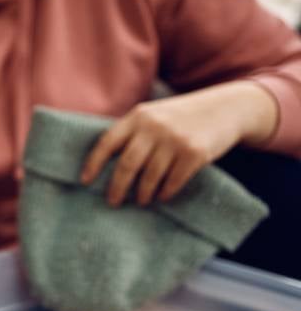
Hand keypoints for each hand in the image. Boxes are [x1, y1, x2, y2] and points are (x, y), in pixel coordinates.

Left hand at [80, 82, 277, 205]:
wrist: (226, 108)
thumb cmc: (181, 117)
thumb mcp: (154, 115)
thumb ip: (133, 132)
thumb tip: (105, 165)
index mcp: (138, 116)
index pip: (107, 142)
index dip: (93, 163)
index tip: (85, 181)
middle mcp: (154, 126)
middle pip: (127, 164)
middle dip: (117, 187)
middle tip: (113, 202)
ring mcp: (175, 139)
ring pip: (150, 176)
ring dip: (143, 193)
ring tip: (140, 201)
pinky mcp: (195, 152)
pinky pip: (173, 180)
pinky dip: (165, 192)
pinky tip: (162, 196)